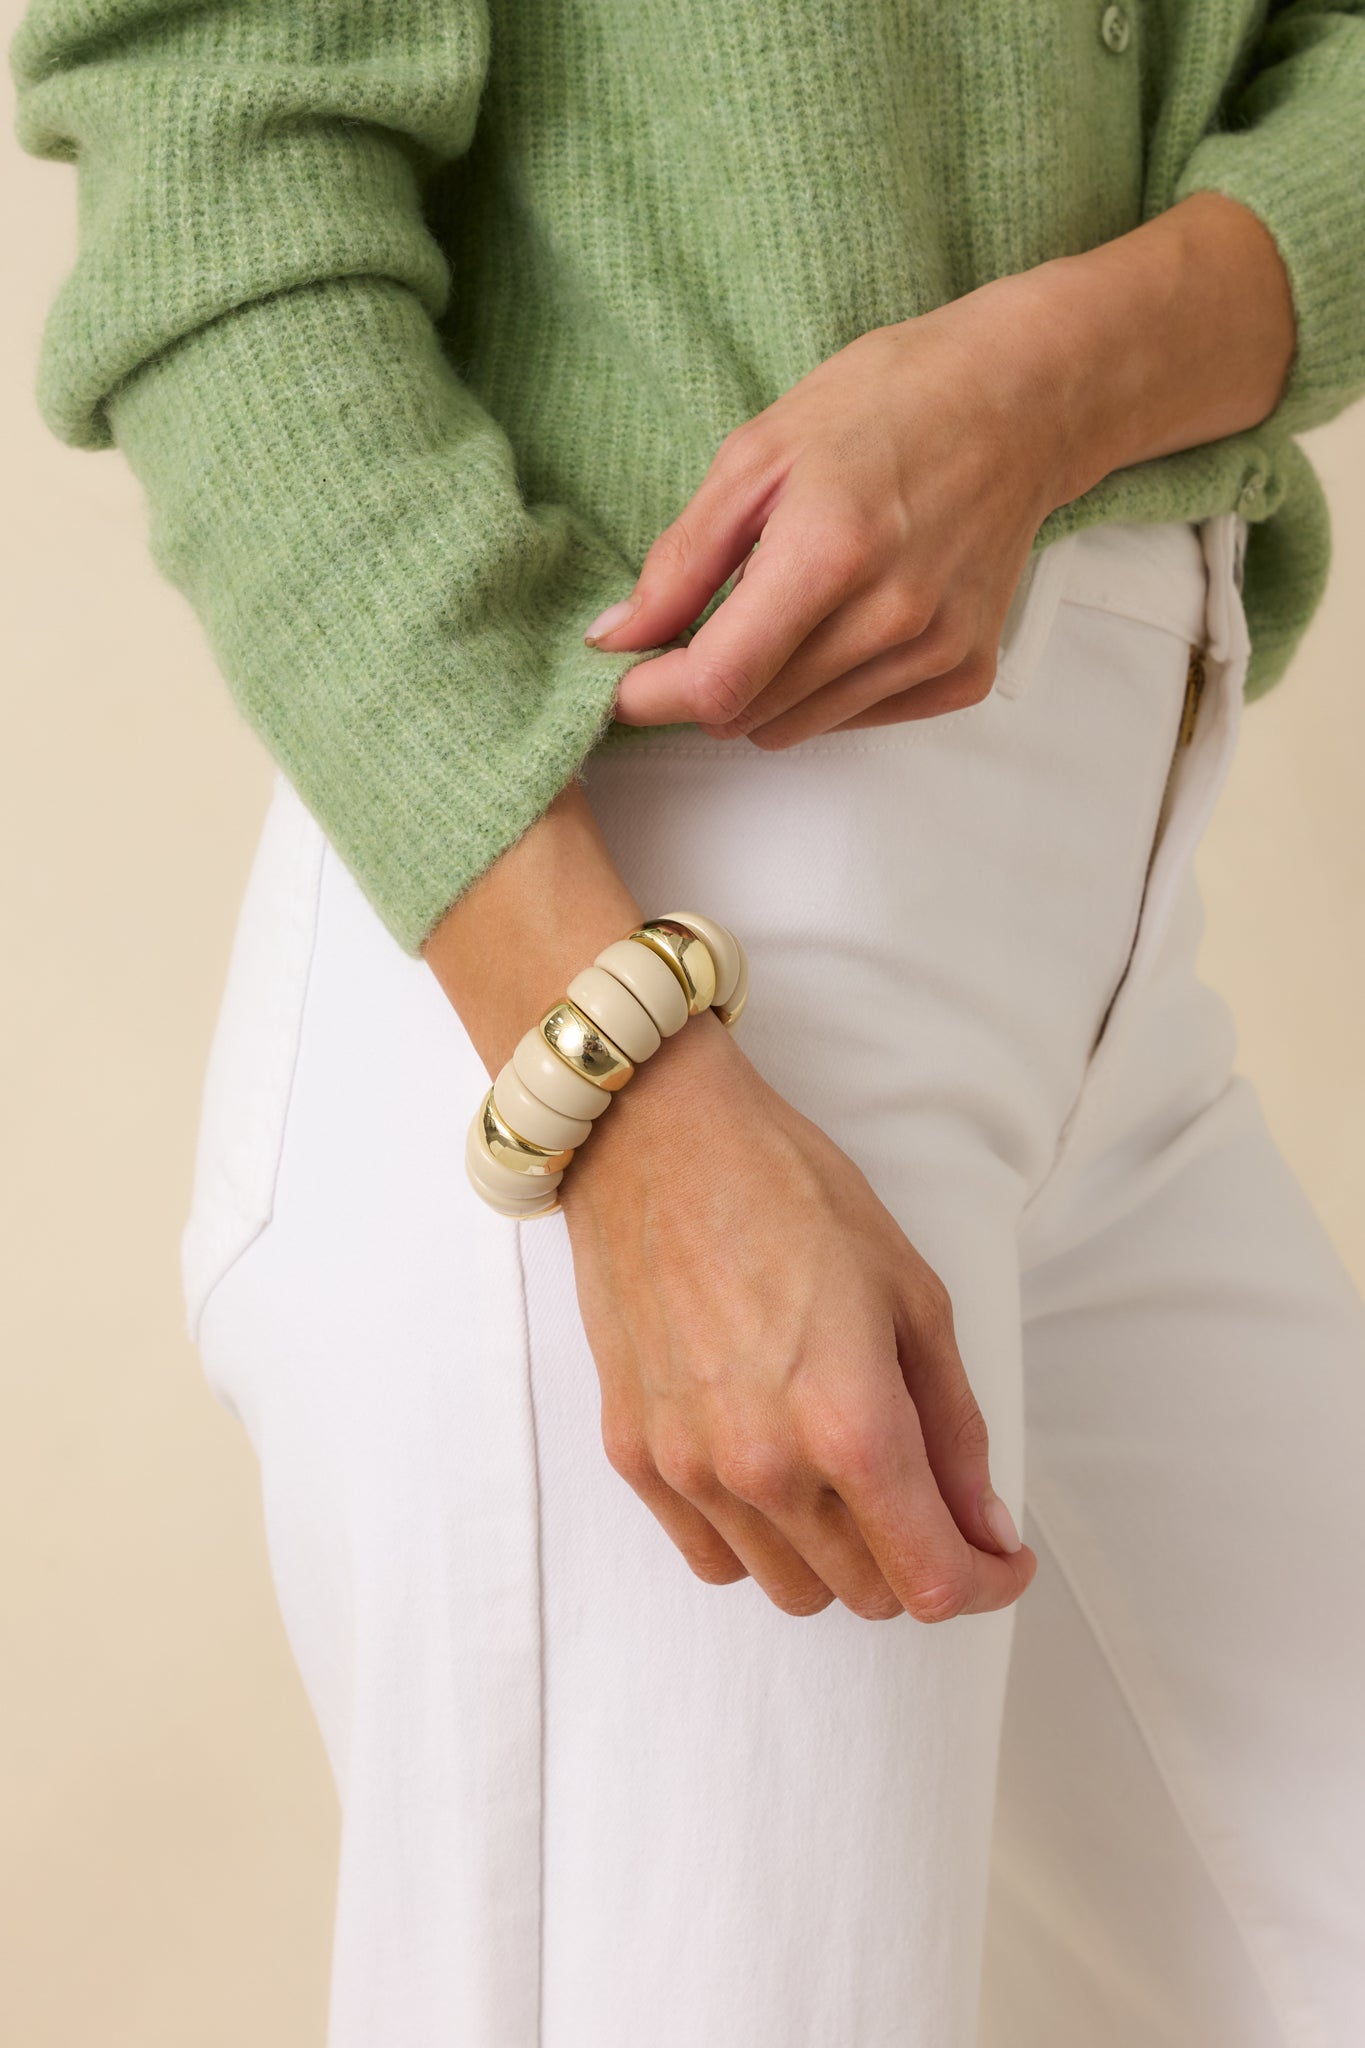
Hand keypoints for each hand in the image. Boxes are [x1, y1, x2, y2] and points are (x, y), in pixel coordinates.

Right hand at [559, 1008, 1036, 1621]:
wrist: (656, 1140)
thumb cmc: (790, 1193)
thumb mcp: (912, 1295)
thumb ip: (954, 1429)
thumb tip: (986, 1526)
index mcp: (850, 1425)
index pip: (931, 1582)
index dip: (986, 1583)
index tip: (1000, 1557)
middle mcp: (764, 1468)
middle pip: (868, 1596)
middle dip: (919, 1562)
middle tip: (933, 1501)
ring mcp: (689, 1469)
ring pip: (790, 1589)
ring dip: (840, 1559)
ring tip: (848, 1478)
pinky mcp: (633, 1455)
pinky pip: (713, 1556)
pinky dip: (759, 1543)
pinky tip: (775, 1475)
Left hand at [599, 283, 1064, 746]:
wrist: (1018, 402)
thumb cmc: (891, 405)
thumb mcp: (757, 456)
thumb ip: (682, 560)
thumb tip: (618, 637)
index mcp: (830, 552)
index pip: (716, 681)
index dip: (649, 695)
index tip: (620, 680)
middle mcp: (891, 616)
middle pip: (747, 712)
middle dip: (702, 680)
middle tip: (704, 619)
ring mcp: (934, 651)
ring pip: (794, 726)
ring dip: (763, 686)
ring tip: (783, 606)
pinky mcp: (962, 674)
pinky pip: (854, 719)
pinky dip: (824, 688)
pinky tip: (842, 620)